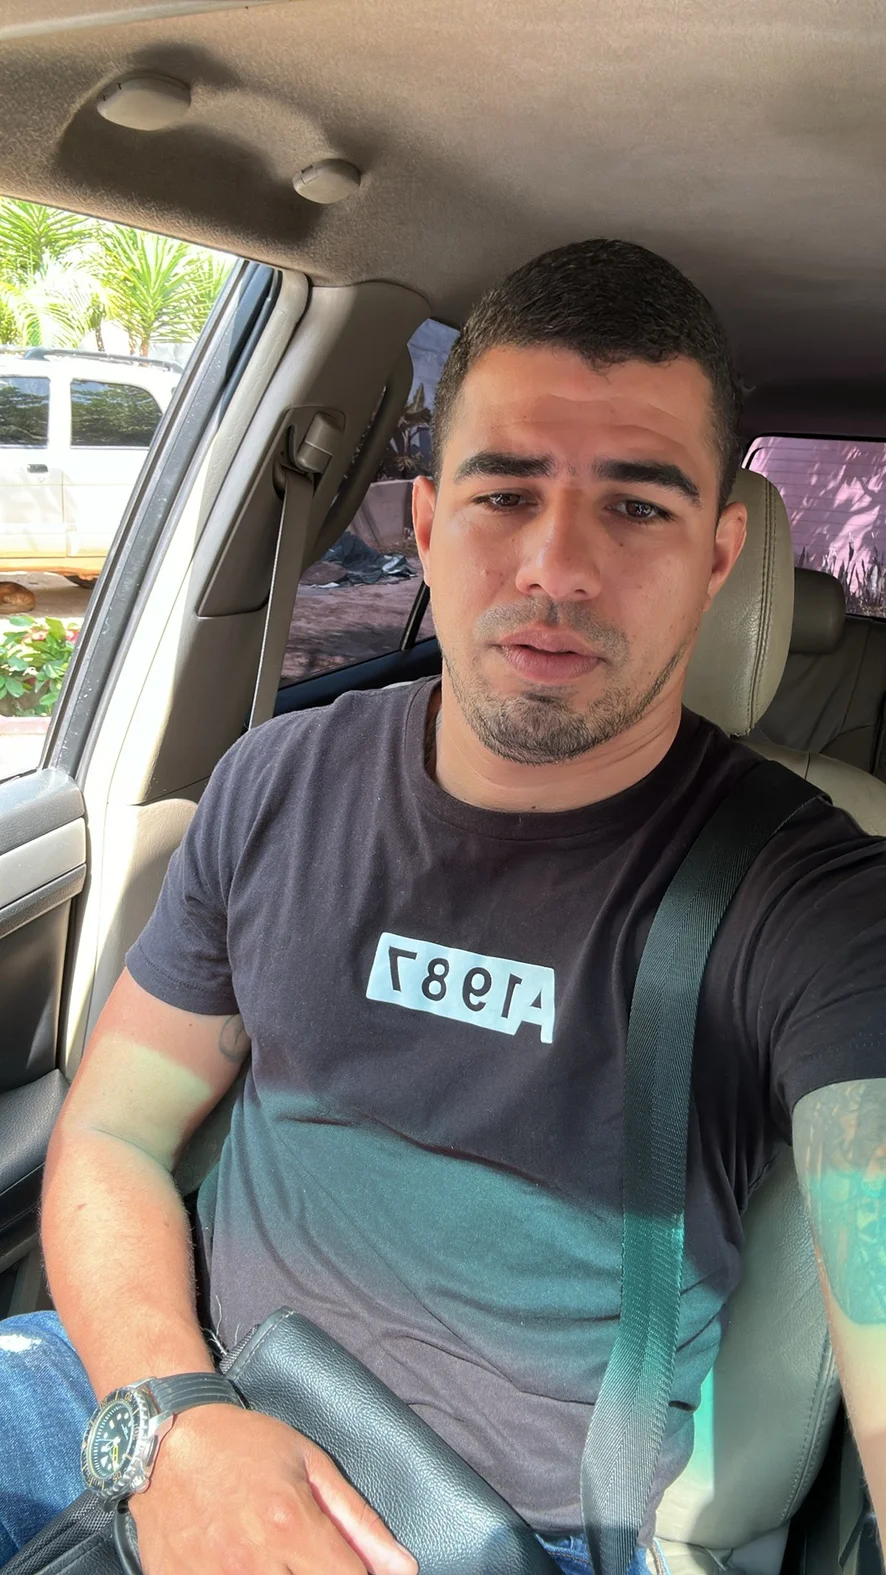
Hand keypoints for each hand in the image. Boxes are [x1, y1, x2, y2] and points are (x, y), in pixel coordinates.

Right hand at [128, 1403, 417, 1574]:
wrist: (167, 1440)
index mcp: (290, 1523)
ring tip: (282, 1564)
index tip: (358, 1573)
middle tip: (314, 1564)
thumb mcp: (311, 1466)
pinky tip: (247, 1568)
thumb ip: (359, 1522)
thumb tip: (403, 1570)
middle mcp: (251, 1559)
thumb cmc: (244, 1446)